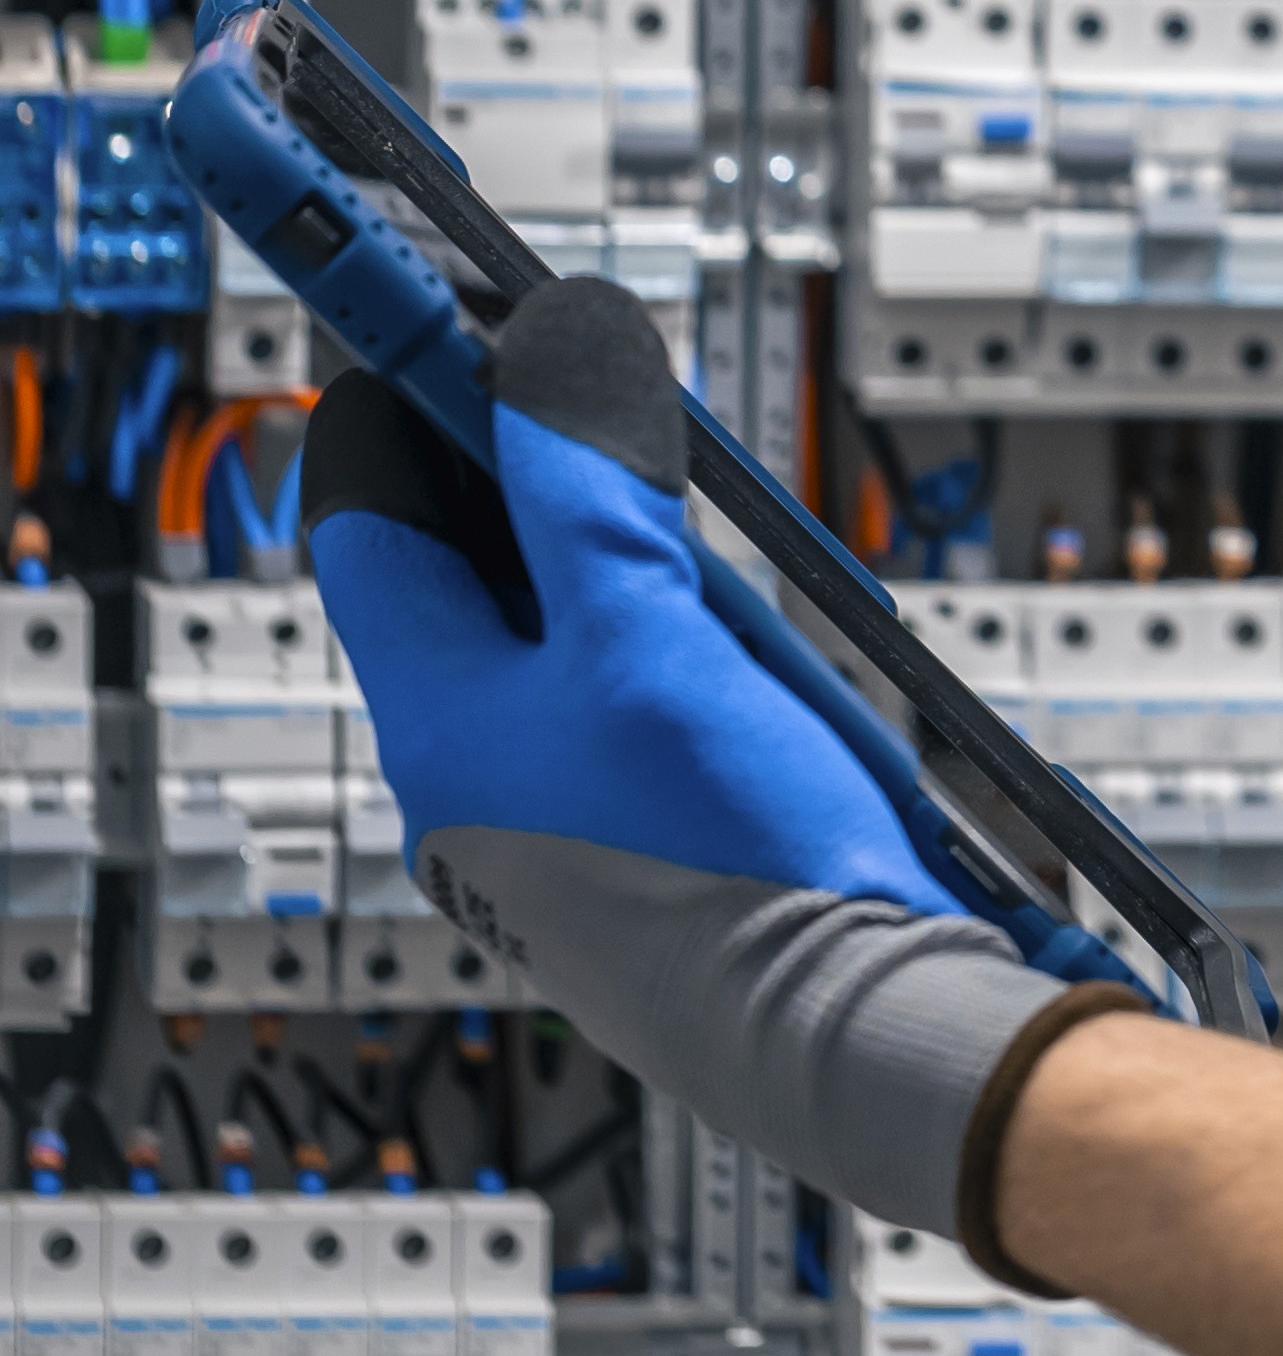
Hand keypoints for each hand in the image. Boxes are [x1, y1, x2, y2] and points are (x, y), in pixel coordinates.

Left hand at [301, 277, 1132, 1250]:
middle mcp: (470, 773)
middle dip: (521, 470)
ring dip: (605, 554)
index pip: (362, 521)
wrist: (848, 1035)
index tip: (447, 320)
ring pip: (546, 634)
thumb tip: (541, 357)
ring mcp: (548, 817)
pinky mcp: (629, 846)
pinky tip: (734, 631)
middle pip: (457, 572)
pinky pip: (613, 703)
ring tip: (682, 510)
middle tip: (592, 391)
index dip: (400, 405)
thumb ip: (586, 492)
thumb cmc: (731, 863)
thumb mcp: (655, 638)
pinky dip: (656, 635)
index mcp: (437, 722)